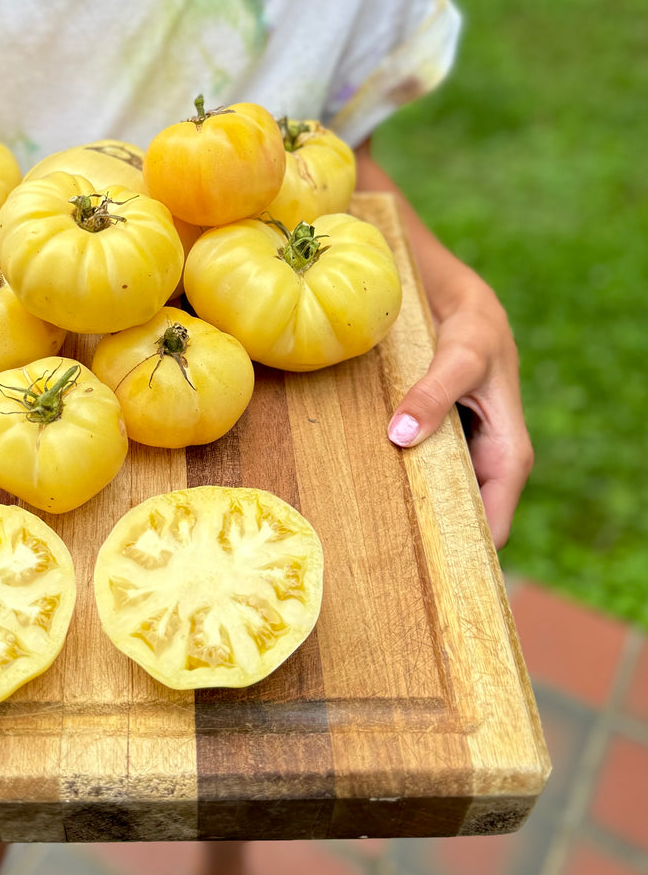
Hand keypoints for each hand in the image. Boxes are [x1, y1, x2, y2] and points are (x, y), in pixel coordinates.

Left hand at [387, 277, 532, 547]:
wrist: (462, 302)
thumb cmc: (474, 329)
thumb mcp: (459, 356)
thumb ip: (432, 394)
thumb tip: (401, 435)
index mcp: (508, 456)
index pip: (493, 528)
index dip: (464, 553)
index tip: (424, 572)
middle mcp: (488, 463)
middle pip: (462, 521)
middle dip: (430, 539)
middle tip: (381, 559)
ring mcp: (464, 455)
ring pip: (440, 499)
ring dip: (411, 511)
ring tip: (366, 531)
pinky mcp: (440, 442)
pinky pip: (423, 474)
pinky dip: (400, 481)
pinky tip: (366, 490)